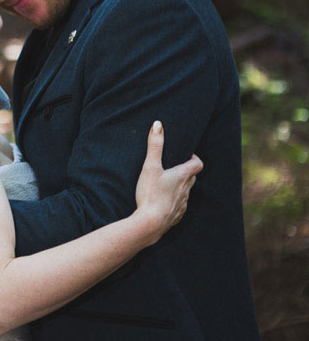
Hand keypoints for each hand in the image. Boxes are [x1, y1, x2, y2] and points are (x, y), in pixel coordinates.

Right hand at [133, 121, 202, 242]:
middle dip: (186, 171)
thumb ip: (155, 146)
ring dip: (179, 187)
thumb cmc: (150, 193)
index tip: (185, 155)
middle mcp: (186, 190)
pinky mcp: (175, 216)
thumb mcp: (150, 167)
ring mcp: (182, 205)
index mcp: (183, 176)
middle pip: (192, 178)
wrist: (150, 223)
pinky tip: (162, 202)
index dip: (194, 158)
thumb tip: (158, 124)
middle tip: (173, 167)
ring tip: (165, 184)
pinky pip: (178, 207)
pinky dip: (173, 202)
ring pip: (186, 192)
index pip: (198, 164)